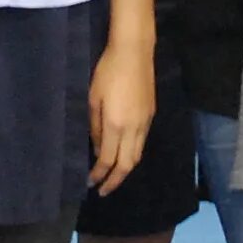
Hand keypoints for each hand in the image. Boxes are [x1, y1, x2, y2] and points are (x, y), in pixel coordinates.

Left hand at [87, 34, 155, 193]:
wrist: (134, 52)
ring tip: (113, 177)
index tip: (90, 183)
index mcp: (116, 125)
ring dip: (125, 170)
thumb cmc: (107, 72)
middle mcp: (133, 128)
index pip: (108, 160)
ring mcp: (145, 122)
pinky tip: (123, 155)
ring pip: (137, 156)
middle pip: (127, 165)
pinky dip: (132, 155)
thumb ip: (95, 127)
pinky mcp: (151, 115)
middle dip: (115, 181)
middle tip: (103, 190)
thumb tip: (98, 149)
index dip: (99, 175)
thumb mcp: (93, 99)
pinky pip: (141, 143)